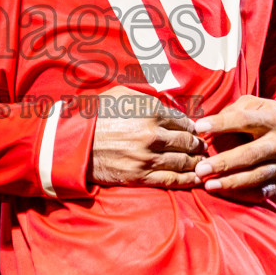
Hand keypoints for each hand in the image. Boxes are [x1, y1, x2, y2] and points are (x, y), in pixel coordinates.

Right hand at [90, 85, 205, 188]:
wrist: (73, 141)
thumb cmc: (97, 115)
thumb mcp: (123, 94)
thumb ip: (149, 98)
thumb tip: (170, 105)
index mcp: (151, 111)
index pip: (184, 121)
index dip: (193, 127)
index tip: (195, 131)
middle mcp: (153, 134)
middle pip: (188, 142)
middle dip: (198, 145)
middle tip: (202, 147)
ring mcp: (147, 157)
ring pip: (184, 162)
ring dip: (196, 163)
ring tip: (202, 163)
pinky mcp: (140, 176)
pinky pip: (171, 180)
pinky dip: (187, 180)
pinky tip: (196, 179)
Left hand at [192, 95, 275, 197]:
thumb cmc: (265, 118)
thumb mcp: (253, 105)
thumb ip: (231, 112)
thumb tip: (206, 128)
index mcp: (274, 118)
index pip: (244, 120)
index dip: (221, 123)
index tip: (198, 127)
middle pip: (250, 154)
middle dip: (223, 162)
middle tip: (200, 169)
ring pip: (255, 176)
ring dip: (230, 182)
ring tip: (208, 184)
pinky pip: (260, 191)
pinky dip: (241, 193)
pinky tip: (222, 192)